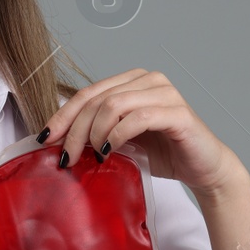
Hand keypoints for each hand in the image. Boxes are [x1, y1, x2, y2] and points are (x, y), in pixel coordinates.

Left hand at [39, 68, 240, 195]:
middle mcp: (149, 80)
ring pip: (114, 104)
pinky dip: (117, 135)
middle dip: (75, 130)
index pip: (88, 93)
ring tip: (92, 156)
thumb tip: (57, 140)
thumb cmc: (163, 154)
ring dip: (95, 133)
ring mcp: (165, 93)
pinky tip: (110, 152)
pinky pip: (138, 118)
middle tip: (66, 157)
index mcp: (132, 81)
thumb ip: (97, 132)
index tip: (45, 138)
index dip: (63, 115)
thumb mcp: (121, 141)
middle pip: (97, 99)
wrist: (203, 169)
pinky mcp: (178, 113)